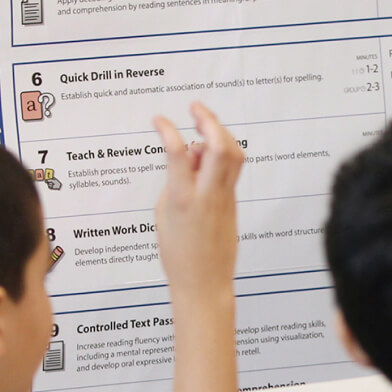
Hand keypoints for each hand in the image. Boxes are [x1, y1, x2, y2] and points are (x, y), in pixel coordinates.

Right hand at [153, 102, 245, 301]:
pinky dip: (221, 153)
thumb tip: (187, 156)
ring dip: (220, 133)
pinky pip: (231, 170)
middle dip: (208, 120)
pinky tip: (206, 153)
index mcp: (182, 199)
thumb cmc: (177, 255)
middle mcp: (206, 195)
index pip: (176, 153)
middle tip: (194, 107)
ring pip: (233, 155)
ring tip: (202, 124)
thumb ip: (174, 181)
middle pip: (218, 146)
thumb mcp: (163, 215)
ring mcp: (224, 198)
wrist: (204, 283)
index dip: (167, 129)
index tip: (158, 118)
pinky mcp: (233, 203)